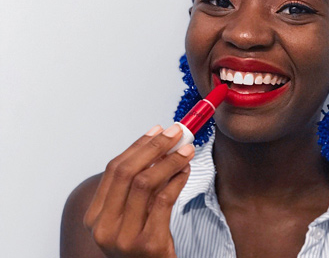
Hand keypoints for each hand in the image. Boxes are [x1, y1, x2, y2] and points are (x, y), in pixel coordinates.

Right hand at [83, 124, 193, 257]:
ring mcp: (123, 238)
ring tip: (187, 150)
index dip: (138, 146)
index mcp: (95, 217)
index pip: (114, 170)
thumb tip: (160, 146)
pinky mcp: (147, 245)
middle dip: (154, 147)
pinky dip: (177, 181)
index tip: (158, 130)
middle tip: (176, 133)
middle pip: (127, 172)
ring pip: (145, 183)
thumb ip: (138, 186)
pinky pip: (163, 201)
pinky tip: (186, 172)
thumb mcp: (132, 214)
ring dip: (169, 161)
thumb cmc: (144, 243)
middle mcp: (103, 227)